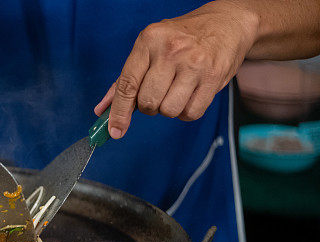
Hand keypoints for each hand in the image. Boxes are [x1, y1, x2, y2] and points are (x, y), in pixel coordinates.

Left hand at [95, 1, 257, 138]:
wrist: (227, 23)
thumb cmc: (182, 38)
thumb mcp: (149, 48)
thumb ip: (124, 80)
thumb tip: (102, 110)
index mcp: (149, 40)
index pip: (127, 85)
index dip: (119, 112)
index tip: (115, 131)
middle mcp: (171, 50)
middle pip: (147, 103)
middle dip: (149, 106)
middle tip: (159, 91)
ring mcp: (194, 64)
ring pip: (168, 111)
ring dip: (169, 109)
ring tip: (177, 90)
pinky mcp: (214, 77)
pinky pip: (191, 114)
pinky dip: (187, 112)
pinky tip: (190, 94)